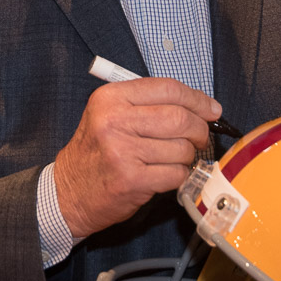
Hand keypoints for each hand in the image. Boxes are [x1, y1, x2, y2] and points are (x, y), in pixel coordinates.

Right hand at [54, 77, 220, 237]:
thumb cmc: (95, 153)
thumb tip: (201, 106)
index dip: (197, 99)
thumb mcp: (108, 116)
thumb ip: (148, 105)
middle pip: (179, 117)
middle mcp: (114, 121)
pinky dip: (179, 175)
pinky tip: (166, 174)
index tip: (211, 109)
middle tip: (199, 138)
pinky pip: (176, 173)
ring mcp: (122, 151)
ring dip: (187, 156)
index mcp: (110, 98)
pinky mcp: (132, 179)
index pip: (167, 88)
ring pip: (182, 148)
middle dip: (199, 129)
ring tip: (173, 159)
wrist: (68, 192)